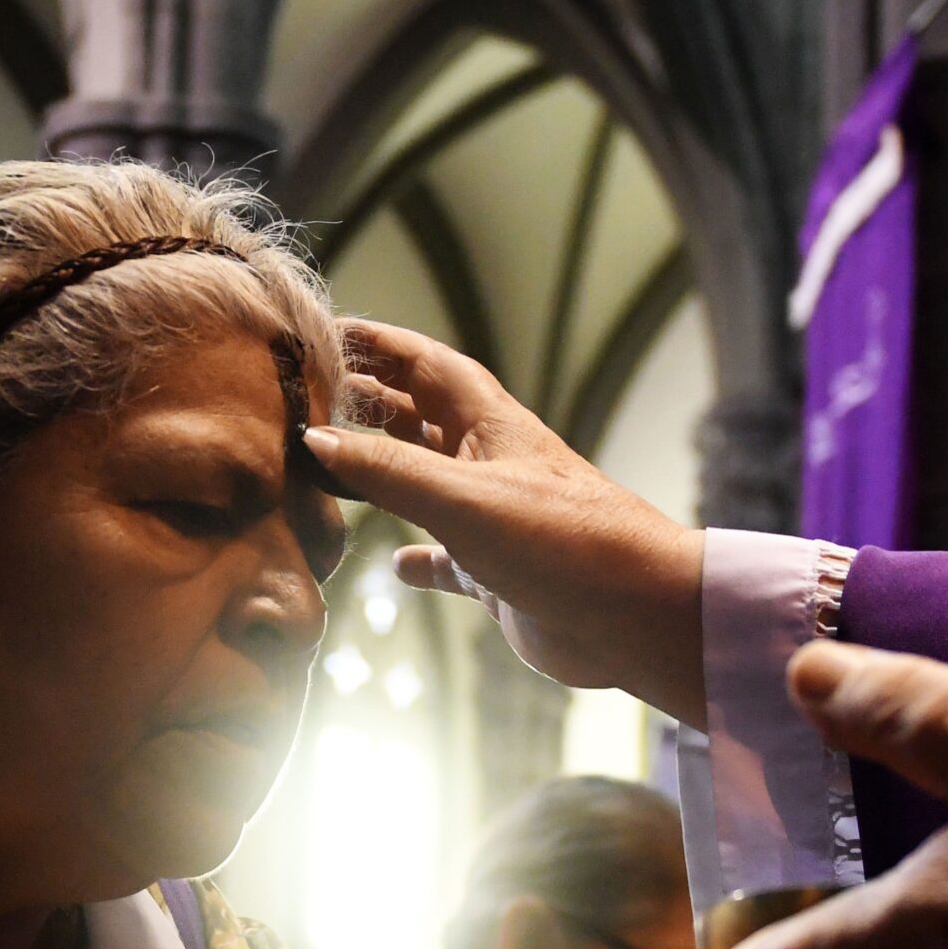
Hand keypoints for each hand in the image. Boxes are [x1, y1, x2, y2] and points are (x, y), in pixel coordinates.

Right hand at [300, 319, 709, 727]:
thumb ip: (388, 470)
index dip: (379, 345)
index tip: (326, 334)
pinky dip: (419, 559)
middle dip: (370, 403)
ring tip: (331, 468)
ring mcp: (495, 518)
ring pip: (426, 484)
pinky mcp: (499, 572)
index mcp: (490, 425)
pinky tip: (395, 566)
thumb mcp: (463, 496)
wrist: (635, 614)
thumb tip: (315, 440)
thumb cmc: (561, 540)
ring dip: (384, 474)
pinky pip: (448, 557)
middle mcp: (490, 464)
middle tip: (312, 397)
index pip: (425, 366)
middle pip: (420, 418)